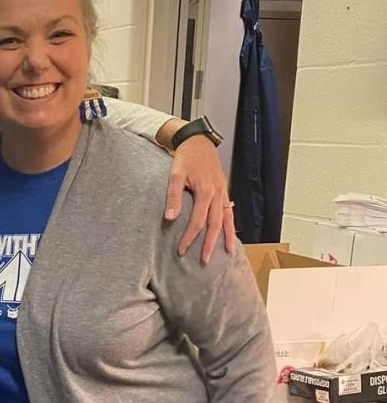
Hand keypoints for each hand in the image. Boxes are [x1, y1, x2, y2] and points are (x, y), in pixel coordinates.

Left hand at [163, 136, 235, 263]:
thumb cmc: (185, 158)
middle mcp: (217, 194)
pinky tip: (230, 234)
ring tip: (228, 253)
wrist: (198, 142)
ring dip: (226, 237)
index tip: (181, 250)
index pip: (197, 221)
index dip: (189, 238)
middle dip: (209, 244)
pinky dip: (231, 224)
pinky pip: (229, 211)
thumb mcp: (175, 175)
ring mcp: (223, 193)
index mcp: (205, 192)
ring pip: (227, 219)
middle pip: (214, 224)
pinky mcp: (224, 190)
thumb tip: (170, 218)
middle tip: (204, 261)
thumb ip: (173, 197)